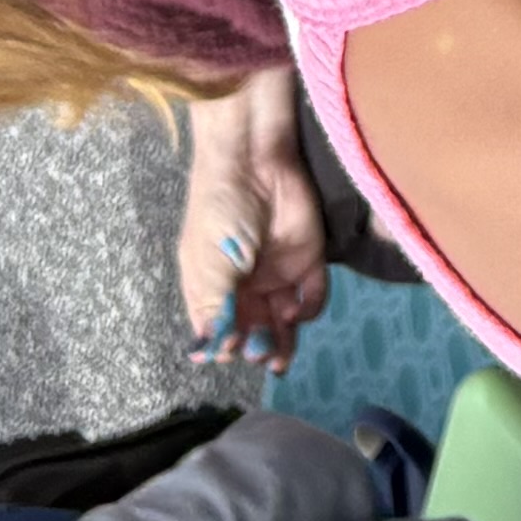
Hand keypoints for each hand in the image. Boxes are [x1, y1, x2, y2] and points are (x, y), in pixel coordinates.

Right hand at [177, 70, 333, 374]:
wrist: (254, 162)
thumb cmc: (220, 213)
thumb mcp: (208, 265)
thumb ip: (216, 309)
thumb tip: (208, 353)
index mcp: (214, 290)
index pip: (220, 332)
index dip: (224, 348)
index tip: (228, 352)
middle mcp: (246, 288)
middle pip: (254, 333)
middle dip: (257, 351)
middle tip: (261, 356)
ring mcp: (277, 275)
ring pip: (284, 324)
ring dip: (284, 344)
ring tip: (280, 358)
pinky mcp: (307, 261)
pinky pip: (312, 297)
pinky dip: (307, 309)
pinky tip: (295, 308)